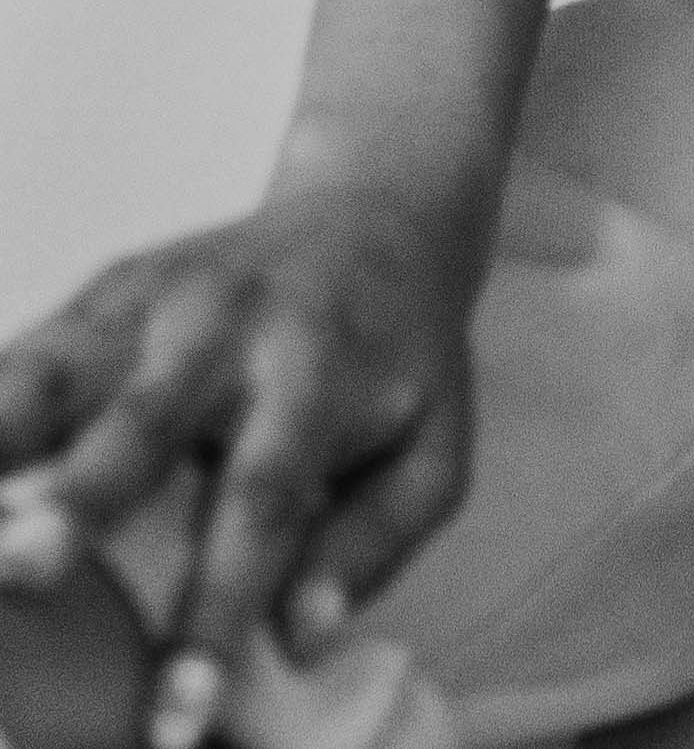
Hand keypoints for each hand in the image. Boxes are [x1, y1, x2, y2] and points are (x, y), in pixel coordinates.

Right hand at [0, 183, 477, 746]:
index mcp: (317, 374)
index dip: (214, 615)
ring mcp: (156, 297)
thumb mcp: (432, 449)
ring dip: (1, 439)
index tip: (177, 719)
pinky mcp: (104, 288)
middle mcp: (229, 327)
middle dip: (78, 502)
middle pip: (144, 420)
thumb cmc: (398, 362)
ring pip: (60, 372)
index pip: (260, 505)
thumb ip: (374, 541)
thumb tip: (301, 635)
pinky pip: (30, 352)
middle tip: (25, 573)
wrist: (380, 213)